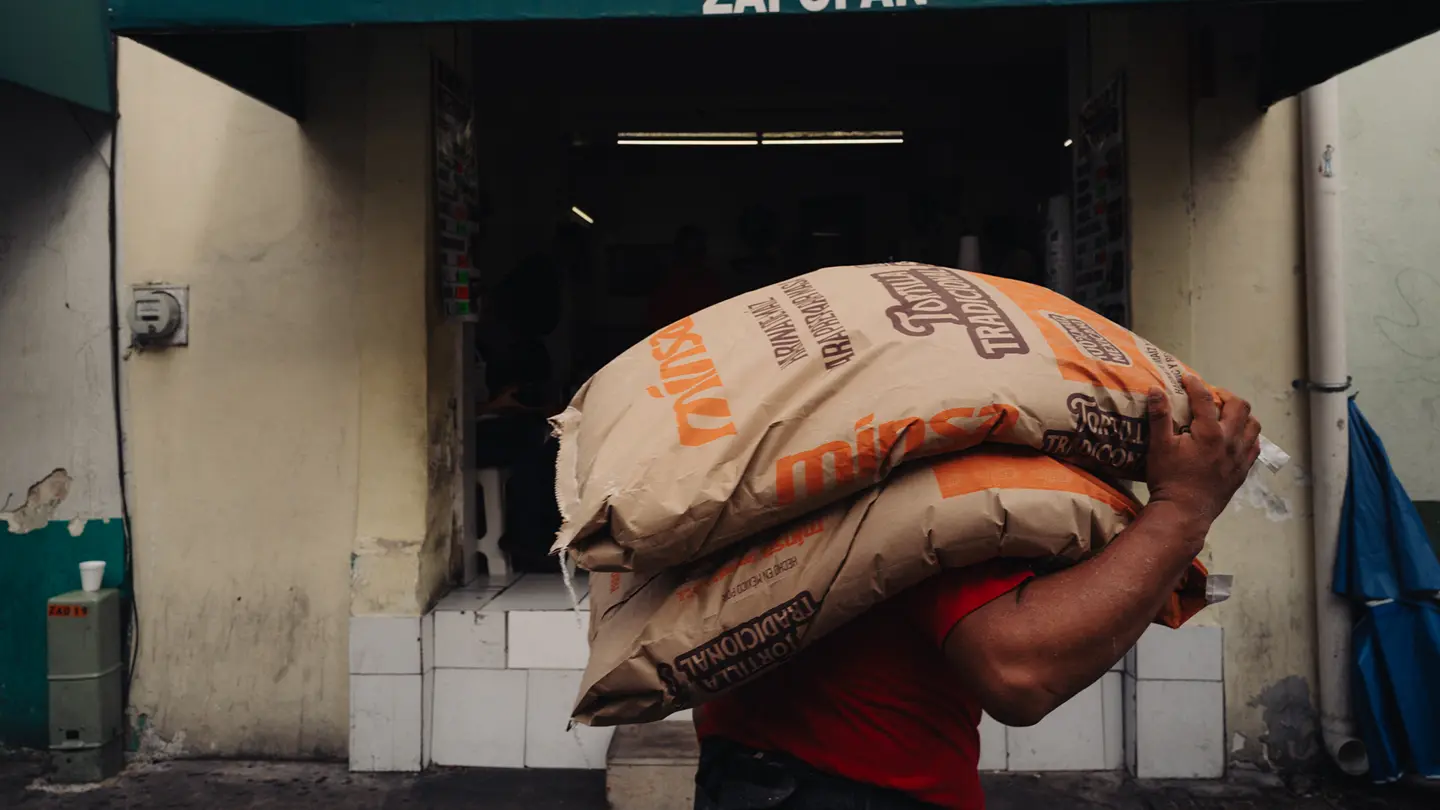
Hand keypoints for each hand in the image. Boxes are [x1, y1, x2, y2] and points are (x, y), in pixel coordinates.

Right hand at [1145, 375, 1261, 527]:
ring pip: (1253, 425)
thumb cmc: (1169, 479)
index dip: (1195, 384)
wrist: (1184, 512)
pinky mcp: (1242, 471)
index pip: (1205, 398)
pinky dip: (1248, 436)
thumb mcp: (1159, 446)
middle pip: (1239, 406)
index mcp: (1210, 432)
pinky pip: (1255, 447)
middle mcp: (1230, 441)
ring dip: (1242, 415)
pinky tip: (1235, 438)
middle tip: (1210, 396)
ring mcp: (1240, 457)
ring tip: (1226, 415)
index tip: (1186, 378)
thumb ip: (1159, 416)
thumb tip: (1156, 390)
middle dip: (1225, 395)